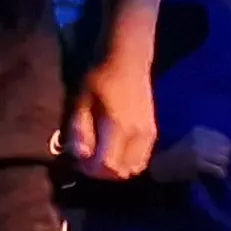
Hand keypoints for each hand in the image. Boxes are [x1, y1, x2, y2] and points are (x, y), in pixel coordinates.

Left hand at [66, 53, 159, 180]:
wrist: (128, 57)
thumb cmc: (100, 76)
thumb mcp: (82, 100)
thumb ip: (81, 130)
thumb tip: (80, 156)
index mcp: (119, 128)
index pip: (107, 166)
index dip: (90, 170)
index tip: (78, 160)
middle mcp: (138, 136)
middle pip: (122, 172)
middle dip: (102, 172)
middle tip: (87, 159)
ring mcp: (149, 135)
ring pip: (134, 168)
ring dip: (116, 168)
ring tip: (100, 155)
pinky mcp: (152, 132)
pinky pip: (141, 159)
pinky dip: (127, 161)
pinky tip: (114, 149)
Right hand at [145, 125, 230, 182]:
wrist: (162, 165)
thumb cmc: (179, 155)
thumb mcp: (194, 142)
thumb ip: (212, 142)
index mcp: (199, 130)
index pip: (223, 137)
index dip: (229, 146)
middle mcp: (200, 138)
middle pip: (225, 147)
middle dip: (227, 157)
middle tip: (224, 163)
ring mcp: (199, 151)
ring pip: (224, 158)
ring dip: (224, 166)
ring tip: (220, 169)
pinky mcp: (198, 163)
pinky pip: (218, 169)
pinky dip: (221, 173)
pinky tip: (219, 176)